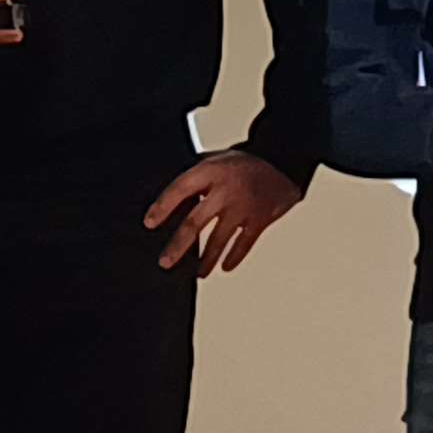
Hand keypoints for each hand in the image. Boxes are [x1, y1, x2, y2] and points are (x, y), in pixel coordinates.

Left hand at [143, 149, 299, 274]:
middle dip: (178, 246)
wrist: (282, 160)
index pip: (180, 189)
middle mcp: (226, 190)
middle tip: (165, 262)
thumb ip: (196, 177)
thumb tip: (169, 200)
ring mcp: (244, 206)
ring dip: (205, 260)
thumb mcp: (216, 159)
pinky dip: (234, 257)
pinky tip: (225, 266)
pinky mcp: (260, 218)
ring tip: (197, 273)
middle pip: (194, 223)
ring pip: (218, 240)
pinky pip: (244, 244)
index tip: (149, 223)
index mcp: (211, 171)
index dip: (162, 206)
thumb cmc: (246, 162)